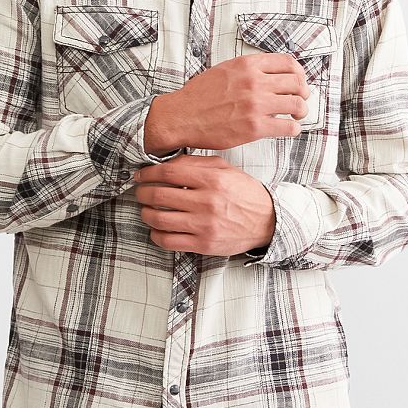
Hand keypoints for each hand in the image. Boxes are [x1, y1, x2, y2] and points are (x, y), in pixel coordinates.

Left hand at [132, 153, 274, 256]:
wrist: (267, 221)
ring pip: (159, 219)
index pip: (169, 172)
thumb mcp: (225, 169)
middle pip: (159, 195)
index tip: (141, 174)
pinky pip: (168, 241)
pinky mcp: (204, 244)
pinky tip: (157, 228)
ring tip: (146, 210)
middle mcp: (207, 202)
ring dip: (146, 213)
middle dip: (142, 192)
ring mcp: (205, 225)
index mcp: (212, 179)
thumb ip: (196, 163)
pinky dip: (156, 234)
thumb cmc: (243, 193)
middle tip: (140, 192)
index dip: (148, 173)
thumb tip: (166, 163)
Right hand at [144, 52, 310, 152]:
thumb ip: (249, 69)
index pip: (288, 63)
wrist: (181, 117)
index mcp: (247, 65)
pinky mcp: (255, 127)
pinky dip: (293, 128)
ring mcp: (255, 104)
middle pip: (298, 83)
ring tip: (295, 116)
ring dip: (301, 111)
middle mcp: (254, 82)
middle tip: (300, 100)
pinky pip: (289, 127)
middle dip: (303, 93)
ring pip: (298, 105)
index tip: (299, 82)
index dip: (299, 74)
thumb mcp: (225, 70)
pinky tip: (286, 129)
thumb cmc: (200, 96)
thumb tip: (272, 74)